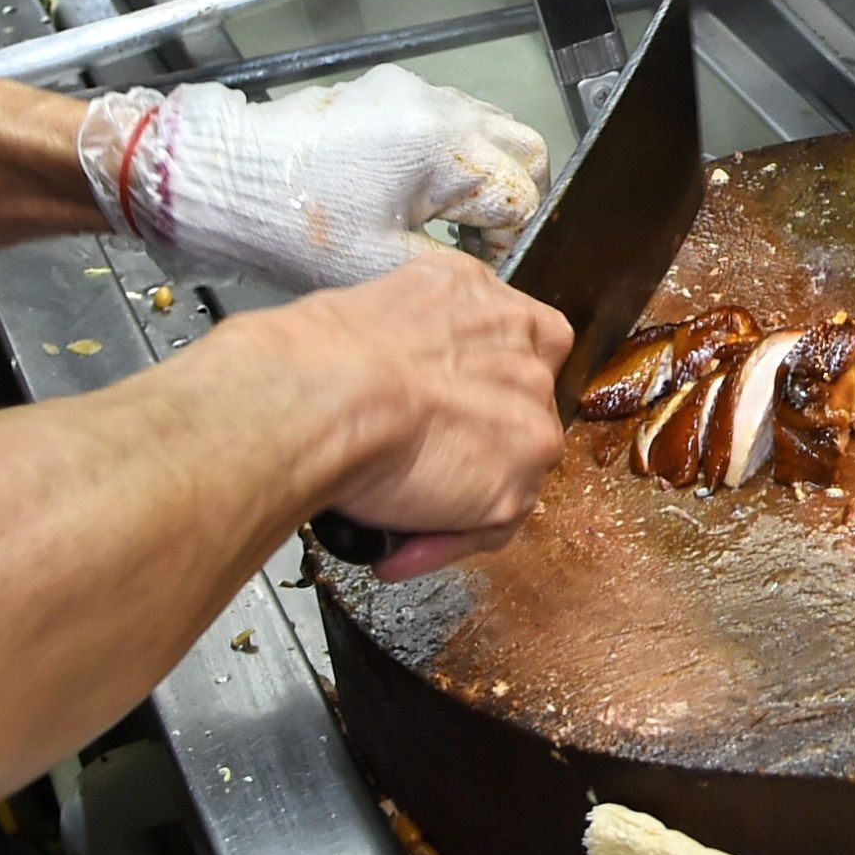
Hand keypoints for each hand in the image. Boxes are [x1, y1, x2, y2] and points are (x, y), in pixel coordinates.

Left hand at [79, 66, 551, 288]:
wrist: (214, 181)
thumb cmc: (288, 224)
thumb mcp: (380, 266)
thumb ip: (454, 268)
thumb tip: (490, 273)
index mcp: (440, 145)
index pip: (521, 190)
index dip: (510, 236)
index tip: (482, 261)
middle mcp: (433, 105)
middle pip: (521, 147)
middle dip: (514, 195)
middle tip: (480, 240)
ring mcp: (408, 91)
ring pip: (488, 127)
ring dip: (484, 172)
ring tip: (445, 220)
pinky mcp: (381, 92)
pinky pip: (447, 118)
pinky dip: (452, 154)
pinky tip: (415, 194)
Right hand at [218, 241, 573, 558]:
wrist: (327, 395)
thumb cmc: (326, 352)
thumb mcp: (383, 306)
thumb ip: (417, 335)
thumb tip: (394, 367)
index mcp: (497, 307)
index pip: (510, 350)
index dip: (472, 387)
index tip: (434, 412)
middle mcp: (528, 359)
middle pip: (511, 414)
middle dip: (467, 444)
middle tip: (409, 467)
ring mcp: (529, 425)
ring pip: (505, 473)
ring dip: (455, 500)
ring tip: (392, 520)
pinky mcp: (512, 488)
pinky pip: (486, 525)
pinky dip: (443, 541)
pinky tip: (396, 549)